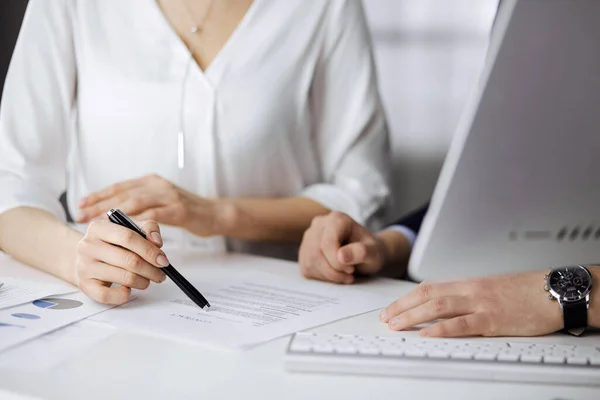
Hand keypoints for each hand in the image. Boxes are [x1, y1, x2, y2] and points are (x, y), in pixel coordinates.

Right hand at [75, 219, 168, 304]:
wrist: (86, 258)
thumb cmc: (112, 244)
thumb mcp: (129, 229)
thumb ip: (147, 229)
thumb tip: (157, 242)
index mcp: (99, 228)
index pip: (128, 237)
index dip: (149, 250)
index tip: (163, 260)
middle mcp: (88, 246)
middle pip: (129, 260)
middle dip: (151, 270)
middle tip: (160, 274)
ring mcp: (84, 266)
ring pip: (123, 278)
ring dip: (142, 282)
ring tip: (147, 280)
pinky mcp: (85, 285)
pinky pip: (107, 295)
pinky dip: (123, 295)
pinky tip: (128, 289)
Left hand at [76, 174, 222, 236]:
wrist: (215, 213)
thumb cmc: (187, 211)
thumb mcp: (162, 203)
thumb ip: (143, 204)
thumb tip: (115, 214)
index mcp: (151, 181)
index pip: (119, 187)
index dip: (98, 195)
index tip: (80, 204)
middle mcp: (157, 185)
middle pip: (123, 194)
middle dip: (99, 206)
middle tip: (81, 216)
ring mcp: (169, 196)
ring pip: (135, 203)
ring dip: (114, 214)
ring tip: (98, 224)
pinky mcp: (178, 209)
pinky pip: (153, 216)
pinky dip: (137, 223)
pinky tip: (125, 230)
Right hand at [298, 212, 385, 283]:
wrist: (365, 253)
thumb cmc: (370, 251)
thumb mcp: (374, 252)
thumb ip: (361, 252)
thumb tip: (341, 256)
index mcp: (337, 219)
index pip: (328, 242)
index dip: (337, 262)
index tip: (351, 269)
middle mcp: (319, 224)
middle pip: (316, 253)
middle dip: (333, 270)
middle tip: (349, 274)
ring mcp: (309, 237)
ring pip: (310, 262)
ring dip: (328, 275)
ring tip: (344, 274)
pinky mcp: (304, 251)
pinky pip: (307, 268)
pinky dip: (322, 277)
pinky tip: (334, 273)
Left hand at [379, 271, 562, 337]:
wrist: (550, 291)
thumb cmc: (522, 292)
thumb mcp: (488, 289)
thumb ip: (466, 297)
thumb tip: (444, 307)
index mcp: (467, 283)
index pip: (428, 287)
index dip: (406, 298)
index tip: (391, 308)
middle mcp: (469, 290)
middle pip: (426, 294)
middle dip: (402, 307)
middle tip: (386, 318)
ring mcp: (480, 304)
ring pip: (438, 306)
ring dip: (413, 316)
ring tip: (397, 325)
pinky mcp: (493, 319)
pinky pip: (462, 323)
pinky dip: (442, 329)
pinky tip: (427, 334)